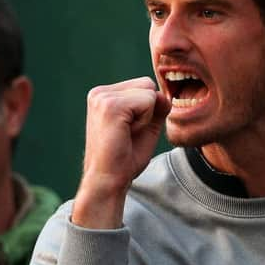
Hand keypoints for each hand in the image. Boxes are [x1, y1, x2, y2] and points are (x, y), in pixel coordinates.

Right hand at [72, 77, 170, 227]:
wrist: (109, 180)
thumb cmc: (126, 157)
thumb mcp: (146, 125)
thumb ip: (156, 106)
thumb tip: (164, 94)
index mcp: (104, 95)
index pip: (144, 85)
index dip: (147, 110)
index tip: (129, 130)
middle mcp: (99, 92)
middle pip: (148, 84)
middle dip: (148, 110)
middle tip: (129, 133)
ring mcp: (103, 97)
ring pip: (149, 91)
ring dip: (147, 116)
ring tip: (127, 133)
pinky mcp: (110, 105)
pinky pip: (148, 100)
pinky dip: (145, 120)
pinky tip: (127, 133)